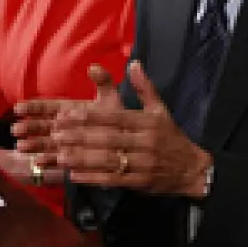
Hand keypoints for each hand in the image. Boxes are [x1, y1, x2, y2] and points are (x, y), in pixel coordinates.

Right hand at [11, 64, 120, 166]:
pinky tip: (37, 163)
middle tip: (16, 129)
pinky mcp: (70, 159)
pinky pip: (57, 160)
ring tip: (21, 147)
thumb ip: (103, 81)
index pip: (46, 107)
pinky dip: (47, 162)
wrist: (124, 142)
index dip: (32, 108)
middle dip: (29, 128)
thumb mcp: (110, 97)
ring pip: (45, 143)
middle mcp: (63, 126)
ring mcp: (65, 143)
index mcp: (68, 109)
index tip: (17, 108)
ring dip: (33, 145)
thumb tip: (93, 67)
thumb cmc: (116, 117)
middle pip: (42, 126)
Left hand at [51, 60, 212, 197]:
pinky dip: (94, 178)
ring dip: (82, 159)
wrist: (192, 169)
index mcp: (147, 122)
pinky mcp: (140, 182)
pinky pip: (114, 180)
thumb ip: (145, 87)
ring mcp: (142, 164)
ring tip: (60, 155)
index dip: (90, 116)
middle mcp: (144, 142)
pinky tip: (75, 175)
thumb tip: (134, 63)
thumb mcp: (161, 110)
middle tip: (56, 135)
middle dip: (79, 137)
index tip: (68, 114)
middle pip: (107, 139)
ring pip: (108, 160)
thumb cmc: (171, 136)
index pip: (115, 117)